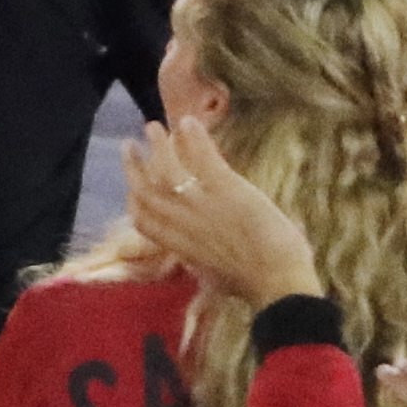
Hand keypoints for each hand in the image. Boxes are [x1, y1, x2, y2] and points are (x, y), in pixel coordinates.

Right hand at [123, 114, 318, 306]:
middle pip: (146, 191)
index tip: (130, 186)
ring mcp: (203, 204)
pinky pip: (202, 157)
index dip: (132, 200)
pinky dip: (193, 137)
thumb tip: (197, 260)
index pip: (142, 221)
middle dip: (133, 166)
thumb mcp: (215, 277)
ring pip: (167, 169)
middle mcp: (184, 224)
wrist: (278, 282)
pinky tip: (189, 121)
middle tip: (128, 145)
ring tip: (152, 126)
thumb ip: (201, 262)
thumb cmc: (256, 284)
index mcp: (180, 247)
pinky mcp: (226, 189)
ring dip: (157, 145)